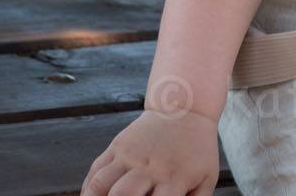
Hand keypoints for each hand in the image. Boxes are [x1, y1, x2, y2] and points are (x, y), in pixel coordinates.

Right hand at [81, 108, 218, 195]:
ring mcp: (130, 155)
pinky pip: (96, 170)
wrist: (184, 108)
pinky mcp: (117, 146)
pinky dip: (88, 188)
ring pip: (101, 182)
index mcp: (174, 178)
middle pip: (123, 194)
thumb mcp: (207, 177)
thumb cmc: (197, 149)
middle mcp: (149, 167)